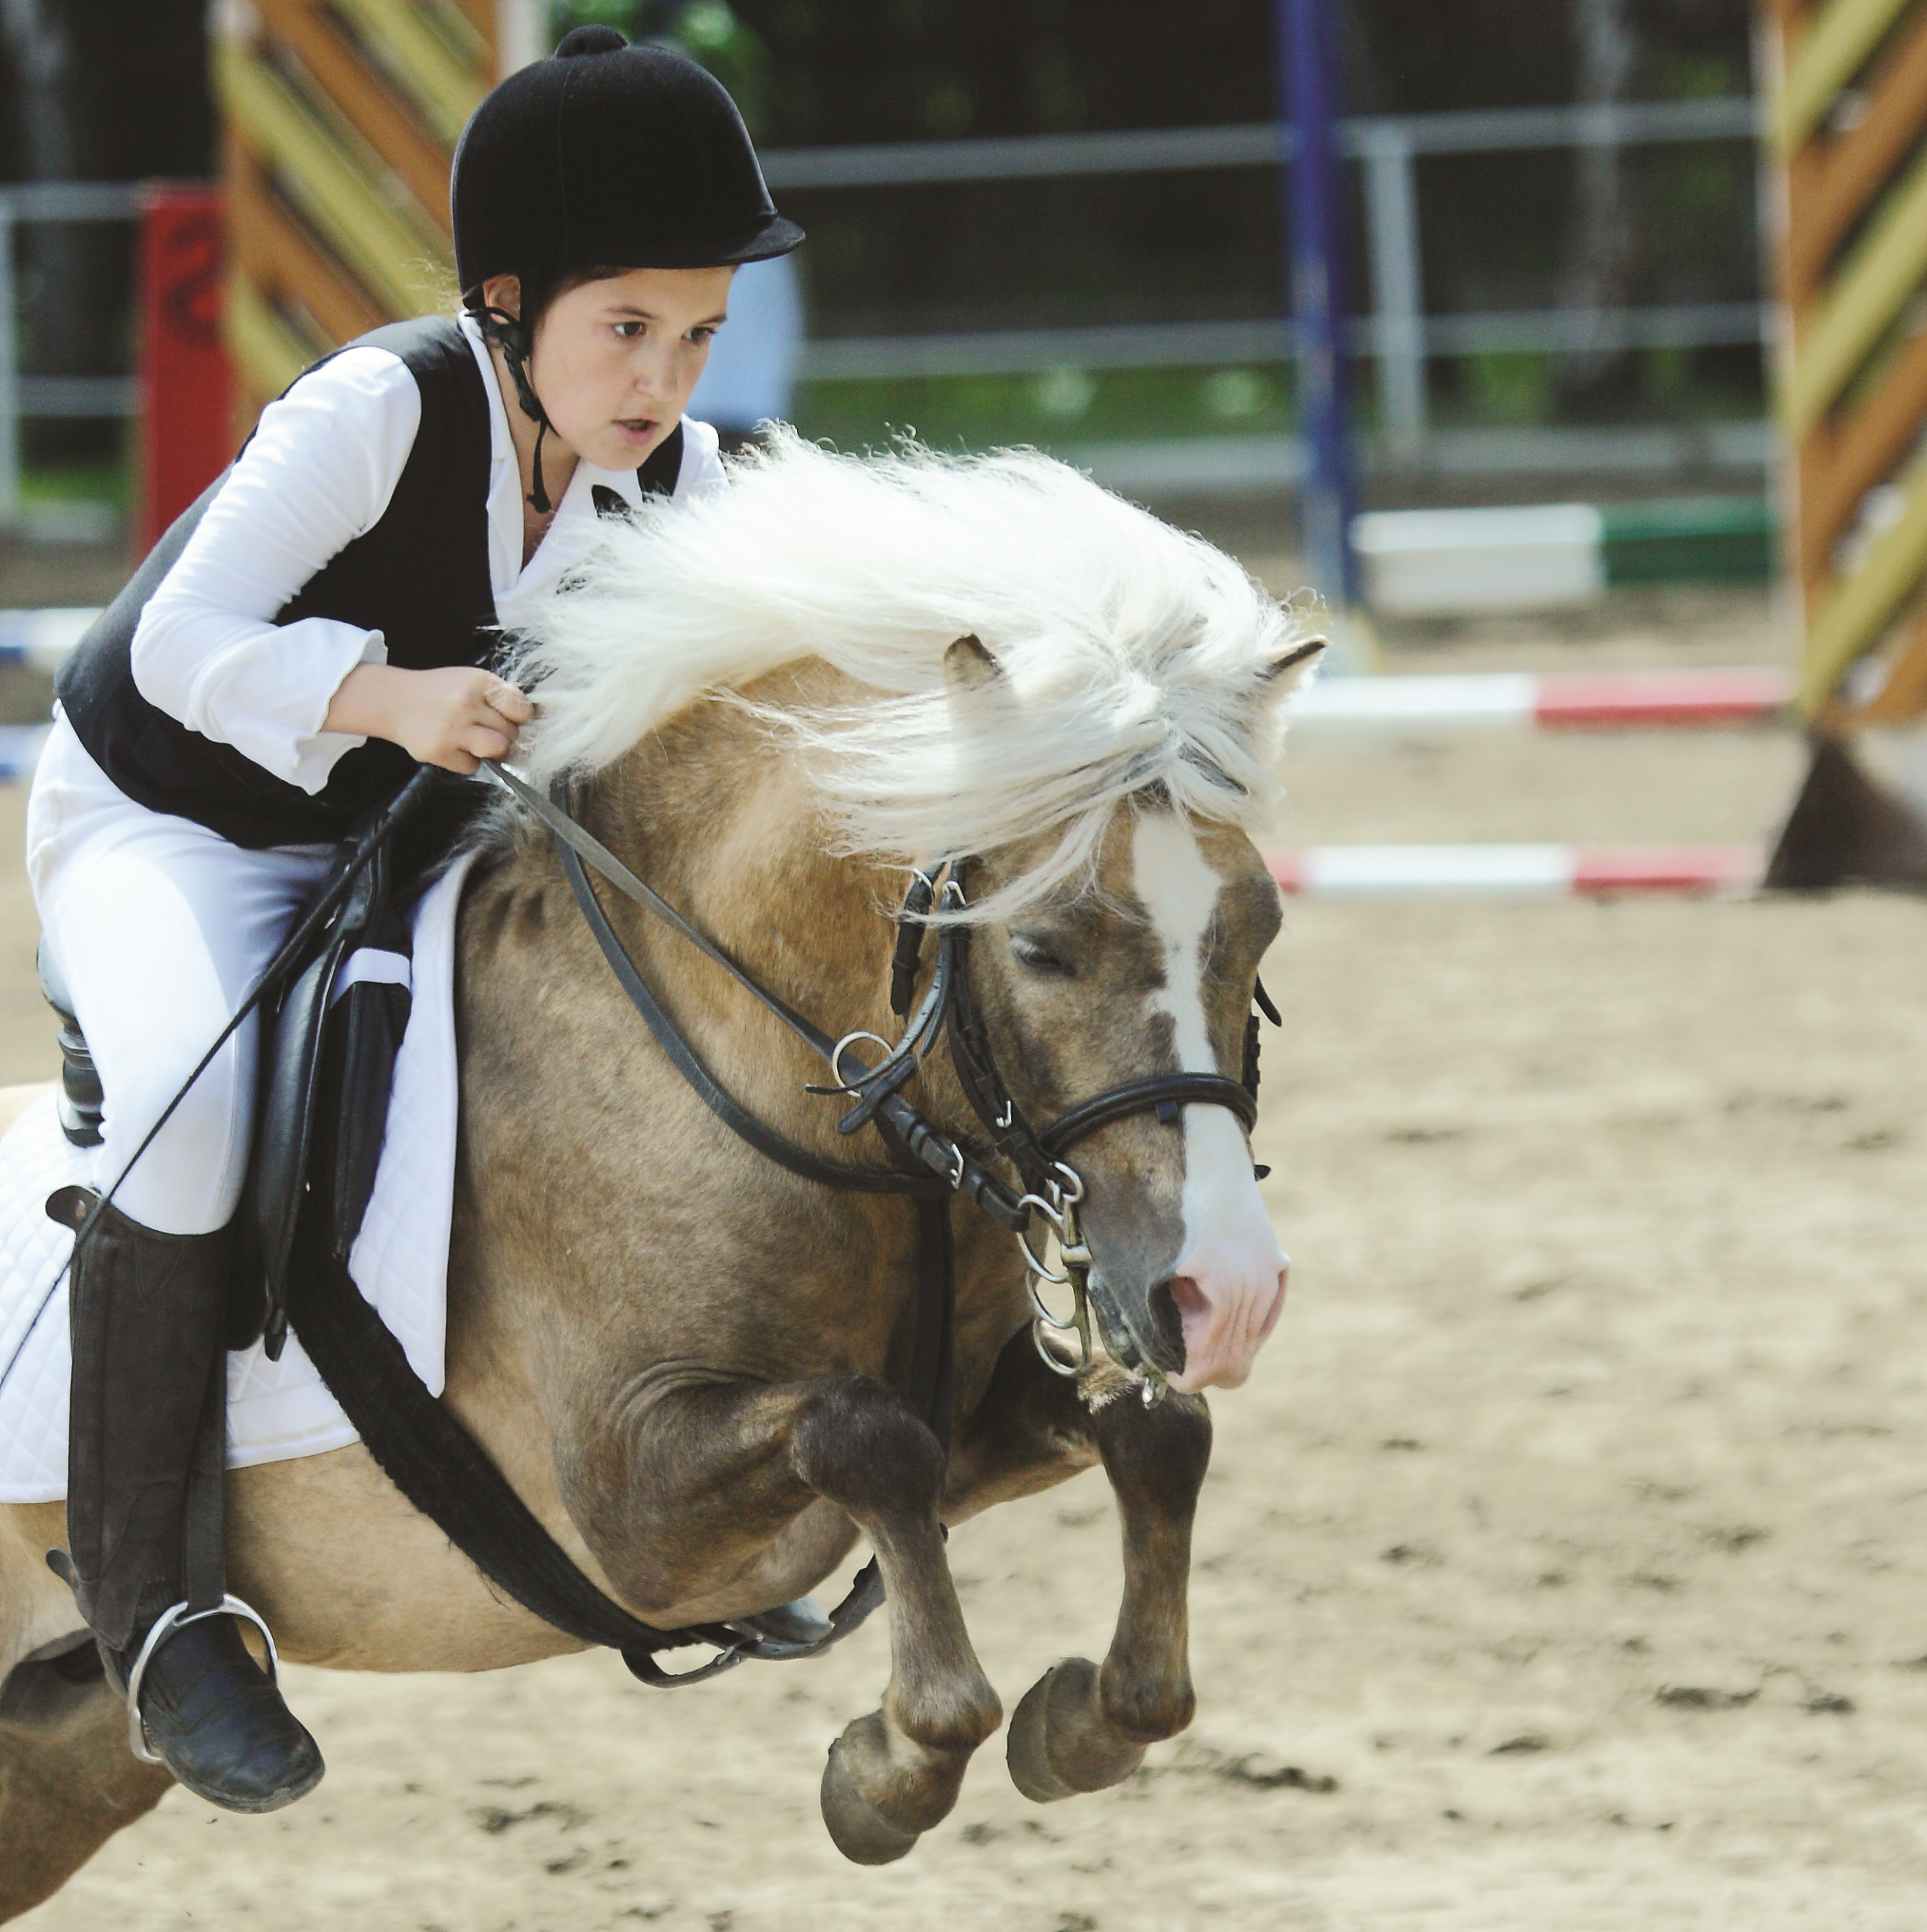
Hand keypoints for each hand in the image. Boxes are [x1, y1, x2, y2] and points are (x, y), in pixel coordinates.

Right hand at [324, 664, 534, 774]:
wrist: (394, 701)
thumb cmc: (440, 692)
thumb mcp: (470, 681)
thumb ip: (499, 699)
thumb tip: (529, 726)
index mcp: (477, 682)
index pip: (521, 709)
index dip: (519, 717)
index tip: (511, 717)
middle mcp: (464, 704)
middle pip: (511, 733)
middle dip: (503, 733)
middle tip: (484, 727)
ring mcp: (450, 729)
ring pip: (497, 751)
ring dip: (492, 750)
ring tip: (476, 740)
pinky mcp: (438, 751)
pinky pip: (472, 767)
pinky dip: (466, 760)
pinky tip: (453, 745)